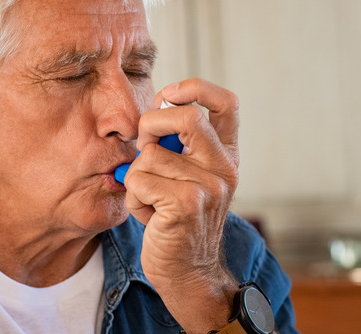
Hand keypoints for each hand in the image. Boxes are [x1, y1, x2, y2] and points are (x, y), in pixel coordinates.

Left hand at [123, 78, 239, 332]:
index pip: (226, 102)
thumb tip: (153, 110)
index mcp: (226, 155)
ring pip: (150, 154)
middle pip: (187, 117)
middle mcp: (224, 168)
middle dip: (151, 126)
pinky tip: (149, 215)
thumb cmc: (176, 220)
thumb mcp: (185, 178)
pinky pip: (140, 180)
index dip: (195, 88)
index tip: (169, 96)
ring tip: (151, 200)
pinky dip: (134, 198)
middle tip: (145, 149)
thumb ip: (176, 145)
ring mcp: (208, 186)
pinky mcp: (186, 204)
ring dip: (137, 177)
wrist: (189, 273)